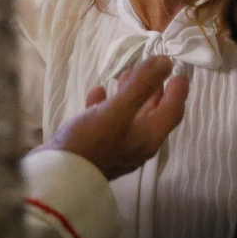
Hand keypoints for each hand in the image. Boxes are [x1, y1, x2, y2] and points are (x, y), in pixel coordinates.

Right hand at [40, 56, 188, 181]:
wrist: (58, 175)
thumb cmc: (91, 141)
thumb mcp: (118, 110)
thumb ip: (142, 86)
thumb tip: (166, 62)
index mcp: (148, 137)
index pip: (173, 111)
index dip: (179, 90)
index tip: (179, 70)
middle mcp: (137, 144)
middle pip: (154, 113)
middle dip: (155, 89)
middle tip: (151, 66)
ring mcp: (117, 147)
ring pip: (131, 116)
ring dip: (131, 94)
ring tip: (125, 73)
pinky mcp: (96, 147)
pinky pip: (108, 121)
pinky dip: (107, 104)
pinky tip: (98, 92)